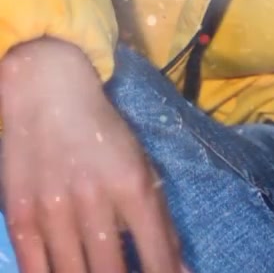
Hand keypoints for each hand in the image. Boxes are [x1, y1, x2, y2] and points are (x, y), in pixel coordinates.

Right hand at [0, 38, 183, 272]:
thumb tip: (181, 272)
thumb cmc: (101, 131)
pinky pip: (35, 272)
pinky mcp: (20, 218)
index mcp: (130, 183)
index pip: (155, 253)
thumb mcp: (139, 165)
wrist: (45, 91)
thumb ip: (159, 221)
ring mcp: (52, 211)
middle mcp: (92, 199)